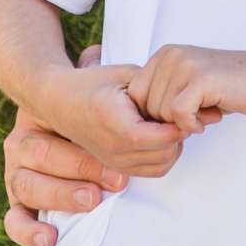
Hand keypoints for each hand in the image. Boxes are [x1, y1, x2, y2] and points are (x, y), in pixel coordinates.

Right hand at [36, 59, 188, 178]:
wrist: (60, 101)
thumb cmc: (92, 84)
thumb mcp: (126, 75)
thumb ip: (156, 86)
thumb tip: (184, 102)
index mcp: (115, 122)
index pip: (160, 137)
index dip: (178, 125)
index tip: (184, 109)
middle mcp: (112, 148)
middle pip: (163, 155)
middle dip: (179, 135)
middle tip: (181, 115)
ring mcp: (112, 161)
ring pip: (161, 166)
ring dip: (173, 147)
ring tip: (169, 124)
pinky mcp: (114, 167)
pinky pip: (151, 171)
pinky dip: (162, 156)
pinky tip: (159, 135)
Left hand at [129, 44, 245, 133]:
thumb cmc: (229, 86)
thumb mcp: (189, 83)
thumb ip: (163, 93)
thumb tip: (135, 120)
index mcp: (164, 54)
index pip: (136, 96)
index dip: (154, 115)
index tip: (181, 117)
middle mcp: (170, 55)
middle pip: (147, 107)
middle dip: (170, 121)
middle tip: (199, 113)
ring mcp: (185, 65)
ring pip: (162, 113)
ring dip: (184, 123)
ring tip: (207, 112)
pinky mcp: (201, 79)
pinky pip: (178, 115)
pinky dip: (191, 125)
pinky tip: (209, 119)